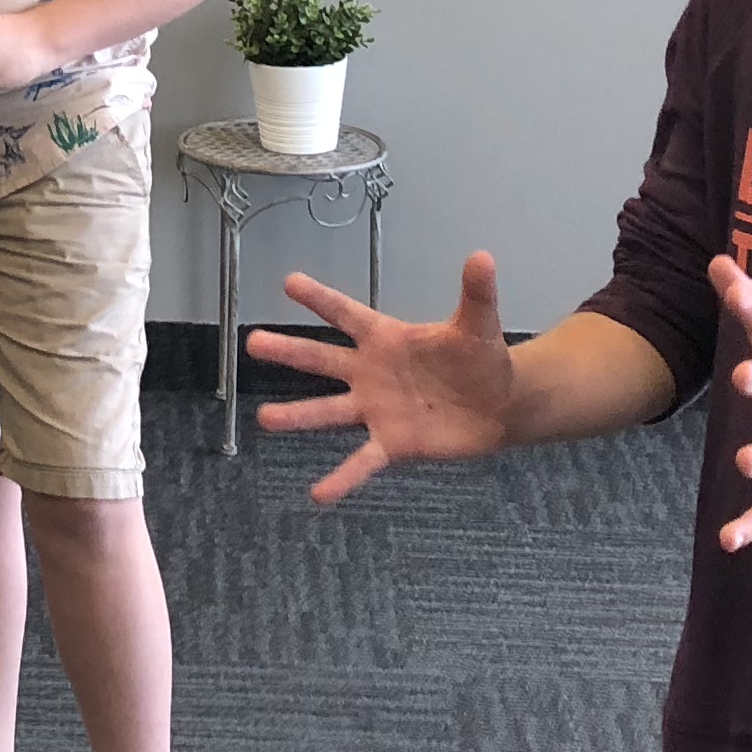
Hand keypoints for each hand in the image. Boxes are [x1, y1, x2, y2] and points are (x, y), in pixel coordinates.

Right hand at [244, 253, 521, 503]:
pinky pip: (361, 462)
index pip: (346, 315)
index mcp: (386, 338)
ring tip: (265, 418)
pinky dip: (341, 479)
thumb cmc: (480, 359)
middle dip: (288, 351)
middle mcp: (371, 373)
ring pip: (328, 412)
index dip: (319, 299)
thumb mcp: (478, 324)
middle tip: (253, 343)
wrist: (498, 405)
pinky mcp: (391, 443)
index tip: (289, 283)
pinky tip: (318, 494)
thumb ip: (476, 293)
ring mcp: (376, 409)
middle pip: (322, 360)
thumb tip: (483, 256)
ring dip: (297, 415)